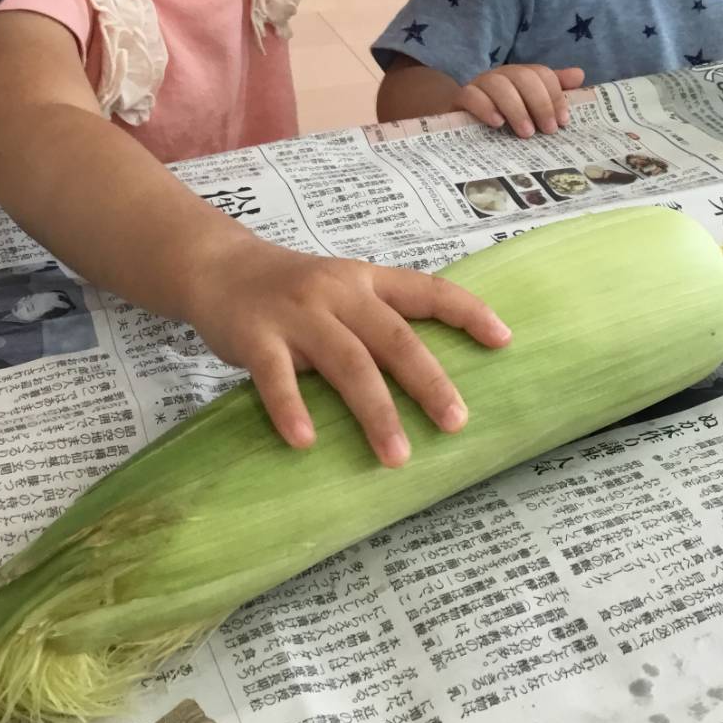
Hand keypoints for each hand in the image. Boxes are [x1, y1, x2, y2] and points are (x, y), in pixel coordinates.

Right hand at [188, 244, 511, 466]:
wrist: (218, 267)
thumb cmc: (291, 290)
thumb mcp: (341, 288)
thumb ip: (378, 319)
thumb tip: (433, 377)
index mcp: (366, 280)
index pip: (428, 291)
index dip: (467, 312)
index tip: (504, 341)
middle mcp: (339, 292)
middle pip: (394, 338)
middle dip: (429, 382)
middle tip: (457, 422)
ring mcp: (297, 313)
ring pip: (347, 362)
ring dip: (375, 411)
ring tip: (397, 456)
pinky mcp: (255, 336)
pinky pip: (275, 377)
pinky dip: (291, 409)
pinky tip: (306, 442)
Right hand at [455, 63, 583, 137]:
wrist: (462, 121)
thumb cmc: (503, 115)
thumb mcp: (531, 106)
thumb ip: (554, 90)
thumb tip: (579, 75)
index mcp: (520, 75)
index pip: (541, 73)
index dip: (555, 95)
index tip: (563, 121)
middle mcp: (501, 75)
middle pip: (522, 77)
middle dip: (540, 103)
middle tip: (548, 130)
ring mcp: (479, 84)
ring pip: (498, 85)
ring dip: (516, 108)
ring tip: (526, 133)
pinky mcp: (460, 98)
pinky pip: (471, 95)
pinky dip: (485, 107)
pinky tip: (497, 123)